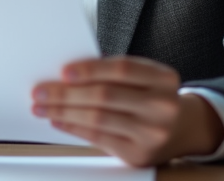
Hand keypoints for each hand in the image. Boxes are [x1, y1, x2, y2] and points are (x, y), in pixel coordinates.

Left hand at [31, 56, 223, 166]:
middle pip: (105, 96)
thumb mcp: (146, 77)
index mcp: (164, 78)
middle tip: (41, 91)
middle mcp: (162, 105)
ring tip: (42, 107)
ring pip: (98, 118)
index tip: (63, 71)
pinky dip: (73, 129)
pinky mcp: (139, 154)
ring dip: (64, 112)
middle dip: (66, 93)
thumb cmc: (152, 95)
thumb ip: (114, 72)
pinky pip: (98, 138)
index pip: (122, 69)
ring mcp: (152, 133)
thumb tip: (68, 74)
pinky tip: (59, 121)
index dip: (90, 69)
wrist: (182, 128)